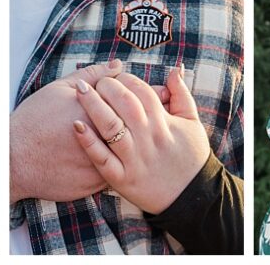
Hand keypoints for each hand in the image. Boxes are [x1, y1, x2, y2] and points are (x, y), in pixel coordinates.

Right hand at [11, 61, 123, 203]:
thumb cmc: (35, 119)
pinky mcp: (97, 183)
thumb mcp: (60, 89)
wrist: (16, 158)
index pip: (129, 98)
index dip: (134, 95)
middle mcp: (101, 136)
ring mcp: (101, 162)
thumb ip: (93, 74)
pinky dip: (120, 162)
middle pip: (134, 125)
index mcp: (94, 109)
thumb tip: (119, 65)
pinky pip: (118, 170)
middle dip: (139, 118)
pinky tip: (114, 154)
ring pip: (129, 151)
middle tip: (134, 115)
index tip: (134, 95)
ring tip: (127, 134)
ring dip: (132, 141)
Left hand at [73, 64, 210, 213]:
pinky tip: (76, 126)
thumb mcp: (192, 123)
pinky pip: (102, 160)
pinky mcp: (123, 179)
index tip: (116, 76)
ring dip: (93, 106)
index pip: (141, 91)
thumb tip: (176, 68)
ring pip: (111, 127)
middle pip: (125, 104)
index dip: (126, 79)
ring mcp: (134, 160)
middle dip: (108, 87)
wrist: (193, 200)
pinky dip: (89, 143)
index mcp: (164, 123)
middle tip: (95, 82)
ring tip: (79, 91)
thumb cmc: (191, 158)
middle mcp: (148, 139)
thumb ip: (181, 93)